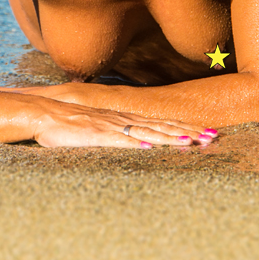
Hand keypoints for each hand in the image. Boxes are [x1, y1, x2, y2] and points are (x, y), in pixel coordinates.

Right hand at [22, 98, 215, 148]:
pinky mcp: (98, 135)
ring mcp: (113, 127)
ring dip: (171, 137)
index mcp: (127, 120)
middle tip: (213, 137)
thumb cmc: (70, 123)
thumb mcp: (100, 128)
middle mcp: (125, 121)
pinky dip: (139, 143)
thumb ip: (119, 135)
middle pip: (163, 127)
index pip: (163, 123)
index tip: (207, 133)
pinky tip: (153, 146)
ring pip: (149, 133)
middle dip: (189, 132)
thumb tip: (141, 145)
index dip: (186, 128)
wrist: (45, 113)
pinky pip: (122, 141)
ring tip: (193, 141)